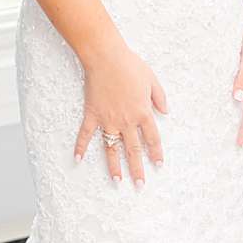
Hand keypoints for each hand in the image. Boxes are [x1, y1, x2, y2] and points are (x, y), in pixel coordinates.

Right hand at [76, 43, 168, 188]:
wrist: (106, 57)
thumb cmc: (130, 66)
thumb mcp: (152, 80)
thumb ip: (159, 98)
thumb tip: (166, 112)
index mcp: (142, 112)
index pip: (152, 138)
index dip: (156, 153)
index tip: (158, 166)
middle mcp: (126, 121)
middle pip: (133, 150)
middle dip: (137, 169)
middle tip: (140, 185)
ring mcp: (108, 120)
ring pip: (111, 148)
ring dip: (114, 166)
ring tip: (117, 181)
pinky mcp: (92, 115)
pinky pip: (85, 135)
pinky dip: (80, 147)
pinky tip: (76, 160)